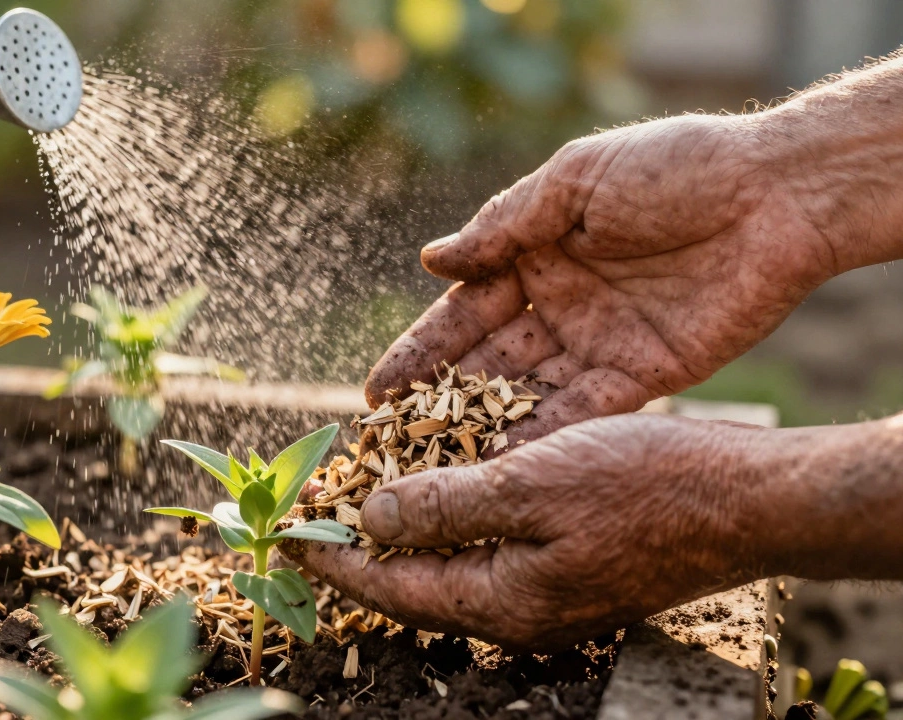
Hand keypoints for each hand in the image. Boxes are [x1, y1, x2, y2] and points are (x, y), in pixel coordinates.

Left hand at [285, 414, 772, 651]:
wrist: (749, 500)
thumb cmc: (648, 487)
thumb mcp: (530, 484)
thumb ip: (443, 507)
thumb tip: (370, 520)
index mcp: (500, 601)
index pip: (390, 585)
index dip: (335, 554)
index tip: (289, 531)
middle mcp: (517, 610)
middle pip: (413, 583)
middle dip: (359, 546)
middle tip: (314, 511)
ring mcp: (546, 592)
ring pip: (449, 565)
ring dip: (404, 530)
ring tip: (362, 493)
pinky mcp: (569, 567)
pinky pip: (489, 550)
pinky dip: (452, 520)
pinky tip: (439, 488)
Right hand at [366, 113, 843, 444]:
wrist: (775, 194)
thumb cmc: (674, 168)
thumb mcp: (575, 181)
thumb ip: (503, 226)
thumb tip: (431, 262)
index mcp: (536, 253)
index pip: (463, 311)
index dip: (421, 352)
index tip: (379, 392)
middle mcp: (560, 304)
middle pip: (486, 360)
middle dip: (440, 400)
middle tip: (394, 445)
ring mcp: (599, 343)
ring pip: (528, 393)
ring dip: (484, 427)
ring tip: (437, 469)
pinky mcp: (643, 375)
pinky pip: (583, 412)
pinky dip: (545, 438)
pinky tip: (504, 466)